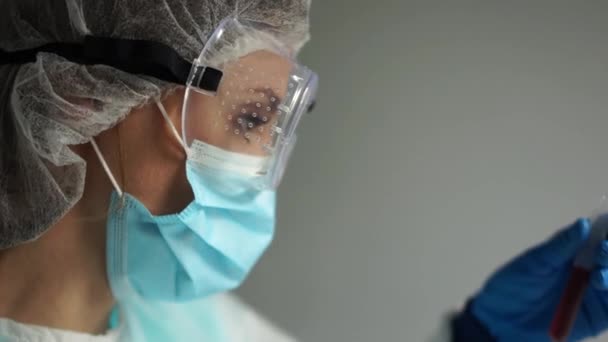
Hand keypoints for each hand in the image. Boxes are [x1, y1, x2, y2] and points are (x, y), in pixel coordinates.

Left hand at [471, 219, 607, 340]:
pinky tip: (602, 289)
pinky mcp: (598, 317)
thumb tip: (583, 223)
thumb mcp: (535, 263)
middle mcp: (587, 270)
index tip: (605, 228)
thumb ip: (561, 246)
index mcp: (571, 253)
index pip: (597, 238)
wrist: (502, 322)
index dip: (604, 232)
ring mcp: (594, 294)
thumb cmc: (512, 287)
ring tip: (598, 278)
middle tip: (603, 251)